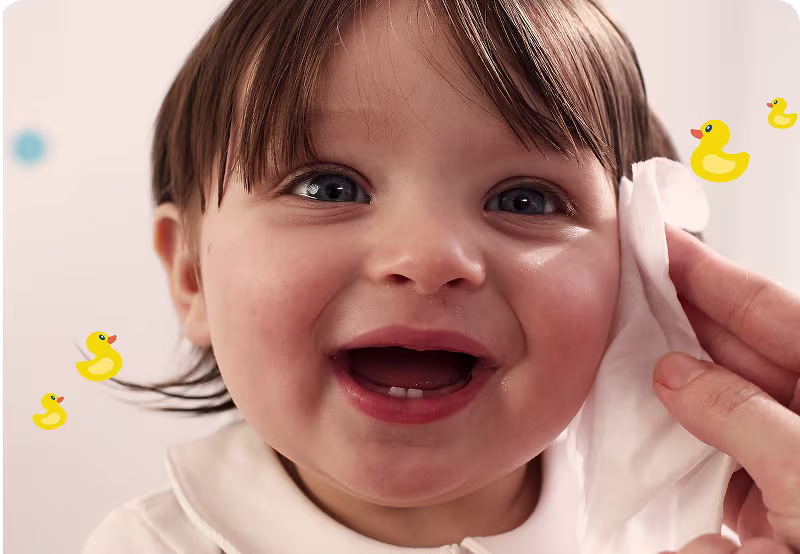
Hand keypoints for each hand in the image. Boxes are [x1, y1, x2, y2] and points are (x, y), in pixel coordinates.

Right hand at [652, 224, 799, 551]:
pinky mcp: (776, 496)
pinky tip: (654, 426)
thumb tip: (677, 375)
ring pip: (723, 401)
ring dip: (677, 382)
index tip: (659, 242)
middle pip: (742, 348)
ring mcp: (797, 454)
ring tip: (628, 351)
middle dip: (684, 319)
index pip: (770, 309)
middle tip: (630, 289)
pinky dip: (684, 442)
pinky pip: (719, 451)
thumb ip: (742, 415)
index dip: (710, 271)